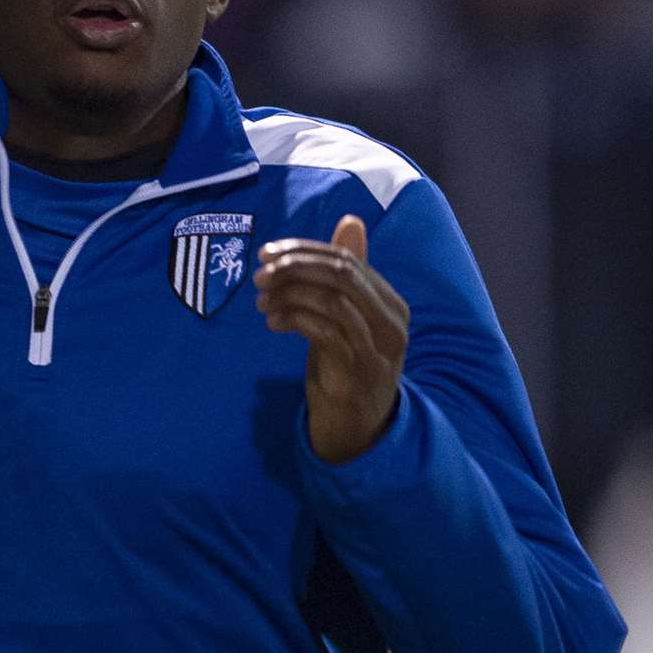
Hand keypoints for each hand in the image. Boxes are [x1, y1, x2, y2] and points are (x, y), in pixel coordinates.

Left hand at [254, 214, 408, 462]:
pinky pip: (324, 331)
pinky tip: (272, 321)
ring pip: (332, 300)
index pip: (346, 260)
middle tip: (260, 272)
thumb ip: (349, 273)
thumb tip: (351, 221)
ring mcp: (377, 349)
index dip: (304, 250)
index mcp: (391, 303)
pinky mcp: (356, 372)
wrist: (358, 430)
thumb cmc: (349, 365)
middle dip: (295, 266)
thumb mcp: (350, 316)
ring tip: (261, 298)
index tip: (267, 253)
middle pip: (341, 274)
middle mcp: (392, 323)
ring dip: (290, 292)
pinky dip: (293, 318)